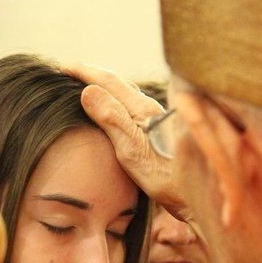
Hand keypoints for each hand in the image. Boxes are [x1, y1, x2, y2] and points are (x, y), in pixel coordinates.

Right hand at [62, 63, 192, 221]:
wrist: (198, 195)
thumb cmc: (166, 178)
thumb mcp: (132, 150)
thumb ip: (111, 119)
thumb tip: (87, 91)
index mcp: (142, 109)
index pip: (108, 82)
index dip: (84, 72)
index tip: (64, 67)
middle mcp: (151, 109)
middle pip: (119, 83)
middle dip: (94, 75)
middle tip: (73, 72)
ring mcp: (156, 120)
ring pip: (128, 94)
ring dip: (108, 87)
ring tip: (92, 87)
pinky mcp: (160, 133)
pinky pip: (133, 107)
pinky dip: (118, 102)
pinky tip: (119, 113)